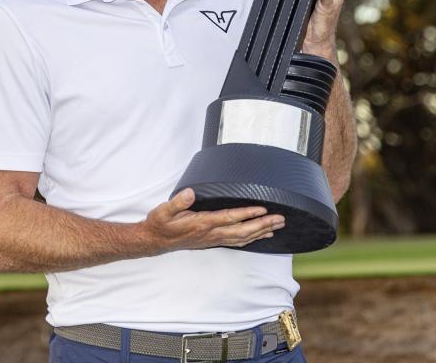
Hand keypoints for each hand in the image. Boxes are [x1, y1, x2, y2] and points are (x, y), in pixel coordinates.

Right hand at [141, 188, 285, 250]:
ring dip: (261, 232)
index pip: (229, 218)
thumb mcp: (163, 211)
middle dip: (263, 225)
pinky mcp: (213, 241)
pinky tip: (261, 235)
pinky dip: (252, 238)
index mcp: (202, 224)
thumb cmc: (161, 224)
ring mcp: (213, 239)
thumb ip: (177, 202)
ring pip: (243, 238)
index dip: (247, 214)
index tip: (262, 209)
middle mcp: (211, 233)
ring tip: (277, 226)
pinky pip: (237, 242)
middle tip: (280, 218)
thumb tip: (190, 193)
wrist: (155, 241)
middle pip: (242, 231)